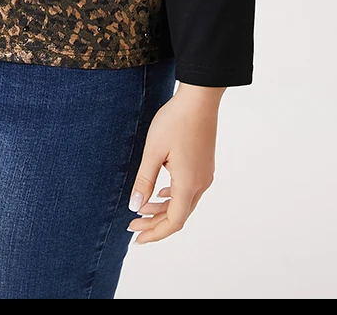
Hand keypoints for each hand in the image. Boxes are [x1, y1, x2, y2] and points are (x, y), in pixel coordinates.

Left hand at [126, 82, 224, 243]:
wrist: (200, 98)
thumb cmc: (175, 121)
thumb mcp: (153, 150)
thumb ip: (144, 180)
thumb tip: (135, 206)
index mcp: (188, 184)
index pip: (173, 222)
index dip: (154, 233)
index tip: (136, 237)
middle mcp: (200, 184)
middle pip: (178, 215)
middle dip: (155, 223)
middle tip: (132, 225)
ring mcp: (205, 175)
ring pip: (184, 203)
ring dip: (163, 209)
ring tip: (141, 208)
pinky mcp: (204, 165)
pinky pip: (189, 191)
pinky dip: (172, 197)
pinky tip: (160, 192)